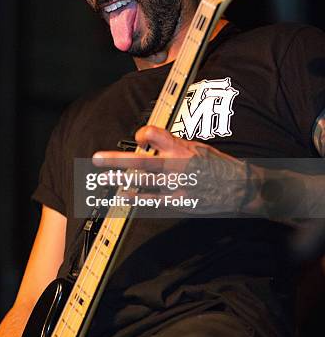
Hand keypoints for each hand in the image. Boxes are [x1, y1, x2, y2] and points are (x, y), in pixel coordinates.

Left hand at [93, 126, 257, 214]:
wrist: (239, 188)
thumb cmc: (216, 164)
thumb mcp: (197, 146)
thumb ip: (172, 143)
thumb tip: (149, 137)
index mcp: (182, 148)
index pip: (155, 134)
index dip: (143, 134)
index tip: (139, 137)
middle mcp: (177, 166)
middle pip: (141, 161)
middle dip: (116, 161)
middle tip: (96, 159)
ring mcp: (177, 186)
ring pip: (142, 182)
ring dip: (119, 180)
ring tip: (102, 177)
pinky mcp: (179, 201)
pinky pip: (152, 200)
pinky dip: (135, 198)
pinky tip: (122, 195)